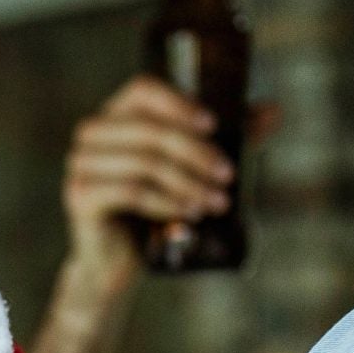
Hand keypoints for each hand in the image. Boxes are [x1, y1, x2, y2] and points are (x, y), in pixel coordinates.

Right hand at [58, 76, 277, 311]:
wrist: (117, 262)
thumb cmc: (157, 210)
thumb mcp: (194, 171)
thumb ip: (227, 139)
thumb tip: (273, 111)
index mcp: (117, 116)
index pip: (143, 89)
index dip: (179, 103)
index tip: (214, 125)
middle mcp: (93, 134)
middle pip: (149, 129)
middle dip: (196, 152)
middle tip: (228, 176)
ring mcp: (81, 164)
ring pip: (144, 162)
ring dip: (187, 183)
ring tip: (216, 203)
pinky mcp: (80, 196)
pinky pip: (130, 191)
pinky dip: (166, 202)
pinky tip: (189, 215)